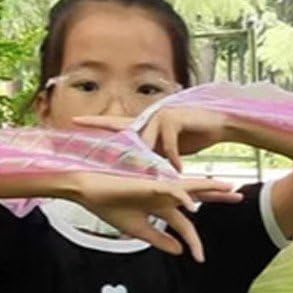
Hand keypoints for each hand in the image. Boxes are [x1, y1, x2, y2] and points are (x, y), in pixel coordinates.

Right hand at [70, 171, 241, 261]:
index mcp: (161, 205)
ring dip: (209, 187)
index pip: (185, 225)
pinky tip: (192, 205)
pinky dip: (181, 196)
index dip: (194, 242)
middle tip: (240, 196)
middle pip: (196, 194)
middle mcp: (163, 193)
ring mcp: (157, 186)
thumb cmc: (109, 206)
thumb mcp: (137, 229)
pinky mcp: (147, 183)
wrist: (87, 191)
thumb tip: (179, 251)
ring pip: (189, 186)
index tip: (200, 260)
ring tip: (229, 187)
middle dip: (217, 195)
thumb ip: (159, 239)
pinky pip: (169, 189)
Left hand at [71, 106, 229, 173]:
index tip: (74, 120)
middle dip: (123, 155)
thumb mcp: (167, 150)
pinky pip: (168, 144)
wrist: (218, 124)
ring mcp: (160, 115)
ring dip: (152, 163)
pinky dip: (172, 159)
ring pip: (147, 144)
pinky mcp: (174, 118)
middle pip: (129, 139)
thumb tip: (140, 173)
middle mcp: (148, 117)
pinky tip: (177, 170)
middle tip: (113, 167)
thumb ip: (152, 157)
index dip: (94, 122)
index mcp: (143, 124)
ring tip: (154, 177)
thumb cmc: (193, 135)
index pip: (114, 123)